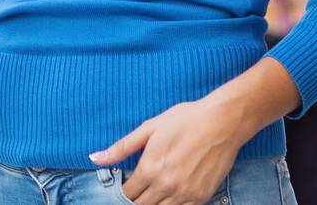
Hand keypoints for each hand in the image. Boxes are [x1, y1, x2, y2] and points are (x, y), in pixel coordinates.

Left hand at [90, 98, 243, 204]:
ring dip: (154, 204)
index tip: (126, 186)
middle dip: (137, 200)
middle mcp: (166, 185)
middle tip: (139, 190)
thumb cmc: (184, 120)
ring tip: (153, 194)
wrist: (221, 122)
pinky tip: (170, 197)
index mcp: (149, 168)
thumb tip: (95, 158)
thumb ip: (121, 148)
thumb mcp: (149, 128)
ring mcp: (185, 194)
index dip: (124, 192)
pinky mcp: (202, 197)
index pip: (128, 194)